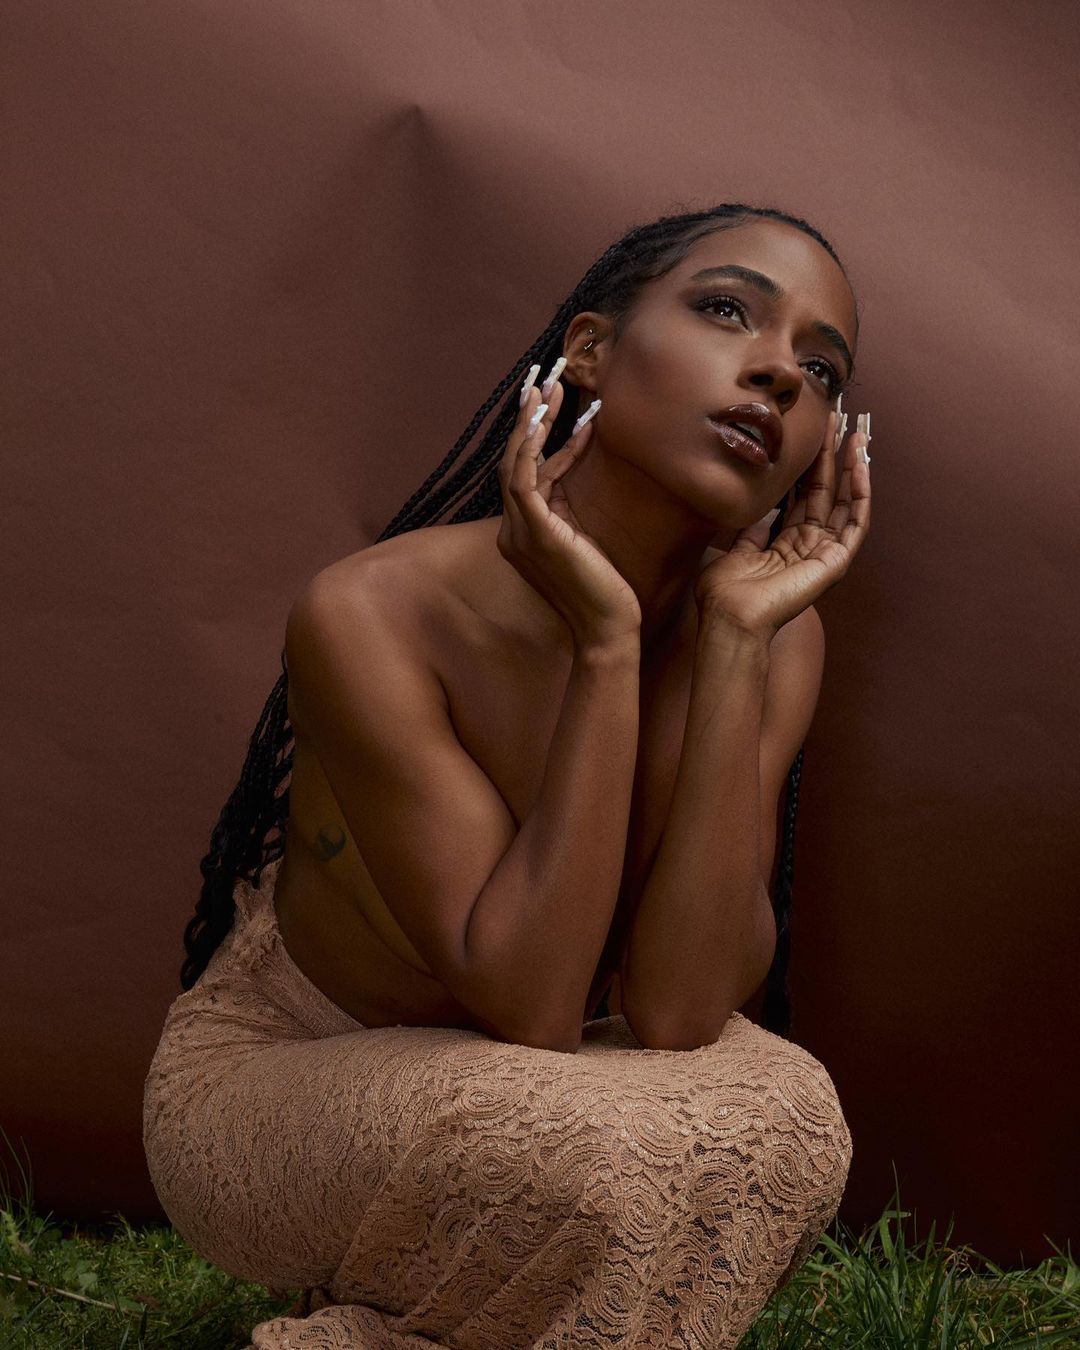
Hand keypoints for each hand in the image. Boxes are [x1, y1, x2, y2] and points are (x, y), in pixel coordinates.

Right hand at [496, 361, 642, 648]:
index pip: (529, 472)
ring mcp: (519, 533)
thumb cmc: (609, 590)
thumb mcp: (590, 537)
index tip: (562, 401)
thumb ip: (577, 506)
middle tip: (544, 376)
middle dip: (529, 416)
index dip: (545, 434)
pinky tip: (543, 417)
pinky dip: (529, 445)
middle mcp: (514, 531)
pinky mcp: (534, 533)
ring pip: (515, 463)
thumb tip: (586, 467)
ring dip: (530, 421)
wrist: (610, 628)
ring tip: (547, 385)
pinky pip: (523, 478)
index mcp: (525, 533)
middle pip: (513, 460)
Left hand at [693, 407, 871, 637]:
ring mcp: (825, 553)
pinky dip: (861, 492)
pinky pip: (856, 521)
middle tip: (838, 420)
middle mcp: (808, 546)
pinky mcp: (836, 560)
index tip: (811, 435)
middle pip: (827, 492)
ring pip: (847, 501)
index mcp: (785, 543)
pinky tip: (860, 463)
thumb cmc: (725, 593)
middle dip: (833, 456)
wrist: (730, 617)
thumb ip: (751, 526)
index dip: (808, 466)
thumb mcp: (735, 548)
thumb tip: (757, 502)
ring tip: (857, 432)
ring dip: (853, 467)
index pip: (802, 496)